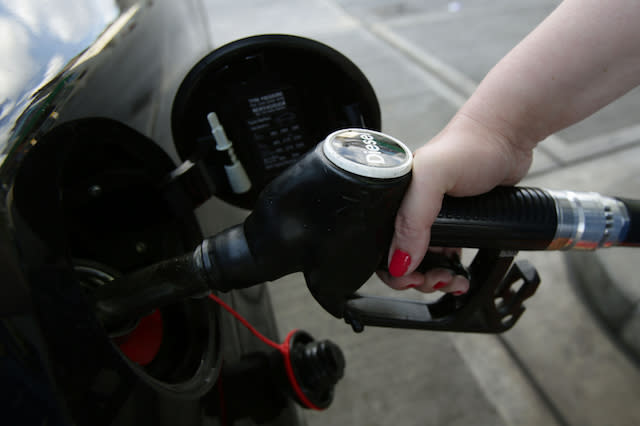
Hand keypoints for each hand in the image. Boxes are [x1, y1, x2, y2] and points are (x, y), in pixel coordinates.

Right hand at [377, 113, 533, 293]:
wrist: (508, 137)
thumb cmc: (469, 146)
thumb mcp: (433, 176)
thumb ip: (413, 218)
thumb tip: (400, 262)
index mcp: (395, 199)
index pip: (379, 243)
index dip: (391, 268)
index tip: (410, 278)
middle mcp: (410, 209)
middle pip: (401, 258)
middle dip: (415, 278)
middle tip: (436, 280)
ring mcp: (435, 217)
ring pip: (424, 261)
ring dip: (434, 279)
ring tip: (452, 280)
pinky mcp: (458, 223)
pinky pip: (446, 256)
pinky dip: (451, 271)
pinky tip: (460, 274)